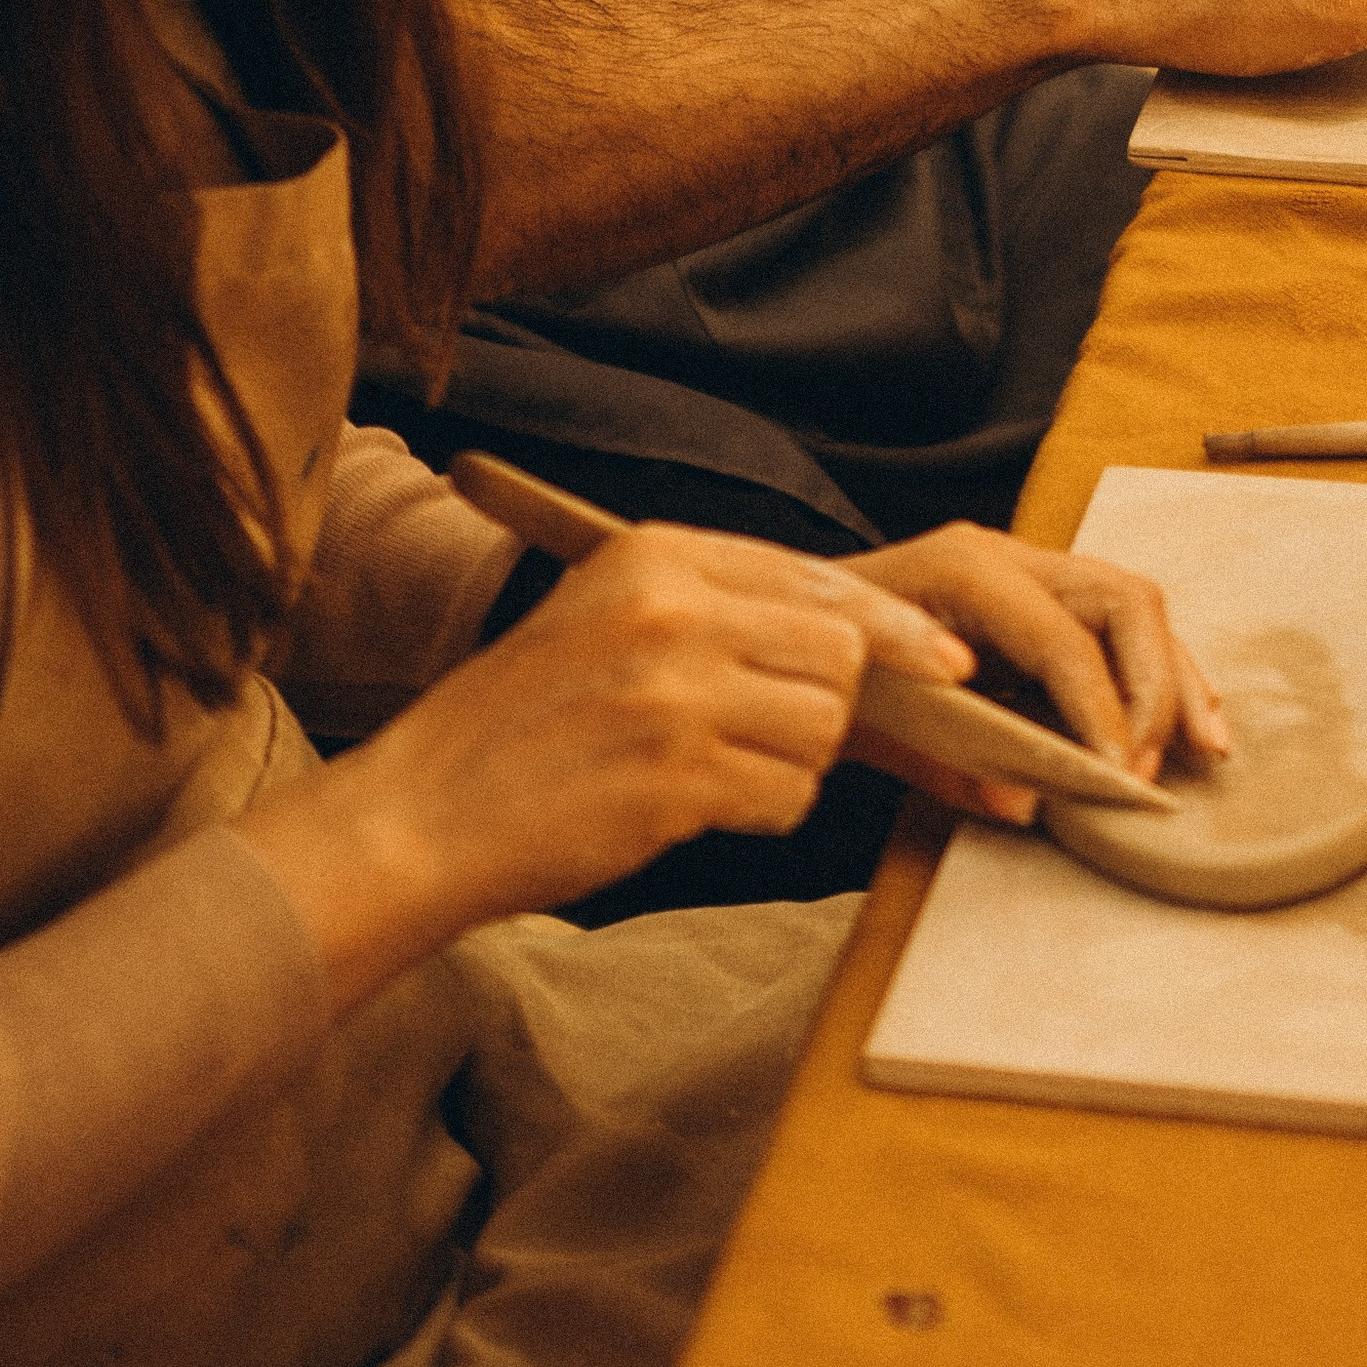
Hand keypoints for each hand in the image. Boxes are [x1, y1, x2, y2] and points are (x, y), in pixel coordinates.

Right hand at [230, 525, 969, 1011]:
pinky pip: (786, 798)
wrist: (422, 812)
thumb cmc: (517, 726)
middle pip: (839, 654)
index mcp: (653, 554)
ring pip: (823, 730)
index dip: (892, 627)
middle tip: (761, 735)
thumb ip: (714, 608)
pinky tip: (691, 807)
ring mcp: (675, 694)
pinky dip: (760, 812)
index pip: (816, 579)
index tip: (944, 658)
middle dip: (825, 706)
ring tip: (711, 773)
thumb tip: (849, 632)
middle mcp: (671, 610)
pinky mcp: (676, 779)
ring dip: (790, 766)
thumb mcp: (605, 617)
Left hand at [845, 525, 1229, 825]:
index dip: (1104, 713)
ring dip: (1176, 677)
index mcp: (962, 573)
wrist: (801, 627)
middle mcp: (1005, 554)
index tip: (1118, 779)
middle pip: (1121, 600)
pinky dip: (1160, 666)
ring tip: (1207, 745)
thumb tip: (1025, 804)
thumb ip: (950, 765)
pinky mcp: (1042, 590)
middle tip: (1150, 770)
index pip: (1065, 640)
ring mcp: (1027, 565)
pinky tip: (1189, 712)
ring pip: (1134, 603)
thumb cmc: (835, 669)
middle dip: (1155, 689)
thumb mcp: (877, 723)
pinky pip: (1120, 618)